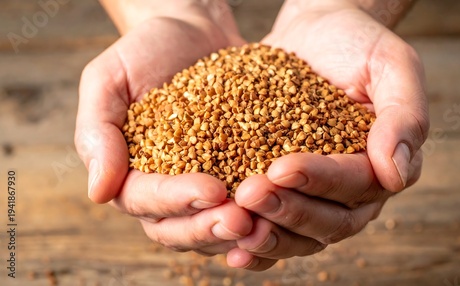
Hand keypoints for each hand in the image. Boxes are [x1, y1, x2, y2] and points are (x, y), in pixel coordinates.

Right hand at [75, 3, 252, 254]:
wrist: (193, 33)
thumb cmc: (146, 51)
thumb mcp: (109, 80)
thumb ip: (98, 132)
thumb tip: (98, 192)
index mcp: (128, 174)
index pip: (145, 201)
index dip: (177, 200)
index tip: (212, 190)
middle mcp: (164, 190)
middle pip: (180, 228)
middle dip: (210, 228)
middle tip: (242, 219)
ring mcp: (202, 186)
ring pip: (215, 227)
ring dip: (241, 232)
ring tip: (268, 222)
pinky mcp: (236, 175)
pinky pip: (247, 205)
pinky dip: (265, 214)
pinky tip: (289, 208)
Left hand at [227, 1, 428, 269]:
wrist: (315, 35)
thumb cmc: (355, 44)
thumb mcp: (390, 65)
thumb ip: (404, 115)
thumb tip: (396, 174)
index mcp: (383, 164)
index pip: (356, 185)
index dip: (320, 181)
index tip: (281, 168)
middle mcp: (353, 191)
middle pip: (328, 222)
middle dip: (287, 210)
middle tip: (248, 194)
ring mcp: (317, 196)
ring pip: (299, 235)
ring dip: (266, 235)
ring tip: (231, 223)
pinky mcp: (286, 193)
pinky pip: (274, 228)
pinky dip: (255, 243)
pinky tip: (231, 248)